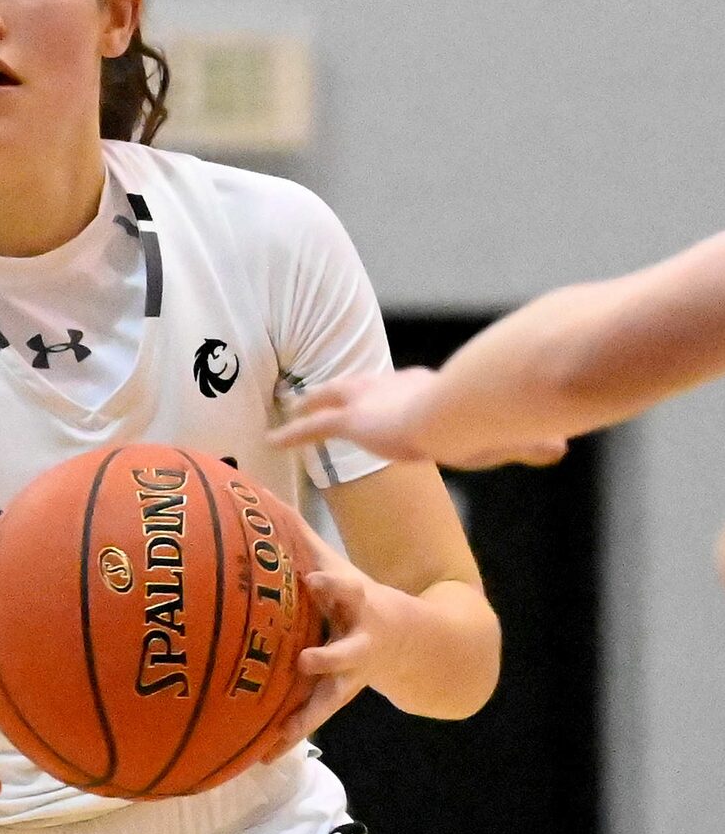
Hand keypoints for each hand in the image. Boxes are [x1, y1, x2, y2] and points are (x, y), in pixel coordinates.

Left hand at [261, 519, 403, 754]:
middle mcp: (358, 641)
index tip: (314, 579)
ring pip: (331, 698)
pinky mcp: (338, 698)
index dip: (332, 585)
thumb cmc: (358, 596)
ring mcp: (351, 675)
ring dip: (307, 716)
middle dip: (329, 657)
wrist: (414, 642)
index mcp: (357, 602)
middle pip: (346, 651)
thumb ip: (301, 538)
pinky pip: (312, 720)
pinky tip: (263, 757)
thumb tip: (261, 496)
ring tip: (282, 736)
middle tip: (306, 661)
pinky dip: (289, 738)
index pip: (346, 589)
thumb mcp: (338, 565)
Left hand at [269, 367, 567, 469]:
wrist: (463, 411)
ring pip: (330, 398)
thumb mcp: (506, 434)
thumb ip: (528, 442)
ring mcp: (371, 400)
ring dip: (311, 403)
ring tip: (291, 410)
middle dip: (342, 390)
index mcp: (426, 386)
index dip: (392, 392)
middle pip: (360, 384)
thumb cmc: (489, 421)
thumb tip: (562, 449)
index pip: (404, 386)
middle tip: (323, 395)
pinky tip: (271, 439)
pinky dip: (292, 431)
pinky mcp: (353, 420)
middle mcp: (393, 385)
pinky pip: (312, 426)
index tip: (386, 397)